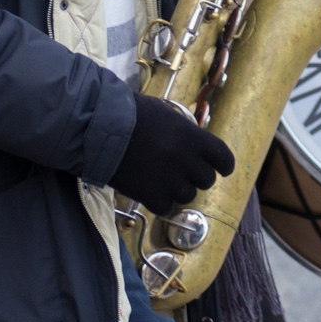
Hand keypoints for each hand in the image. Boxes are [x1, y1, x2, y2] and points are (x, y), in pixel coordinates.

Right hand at [109, 94, 235, 214]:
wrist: (97, 128)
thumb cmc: (128, 114)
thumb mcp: (163, 113)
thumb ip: (183, 130)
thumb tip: (195, 143)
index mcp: (190, 136)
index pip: (222, 157)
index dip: (223, 164)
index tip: (222, 168)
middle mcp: (184, 159)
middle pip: (207, 180)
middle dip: (197, 176)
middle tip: (182, 170)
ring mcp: (168, 180)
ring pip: (187, 195)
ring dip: (178, 189)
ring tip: (161, 177)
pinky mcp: (150, 196)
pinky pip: (167, 207)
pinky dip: (160, 201)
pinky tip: (150, 189)